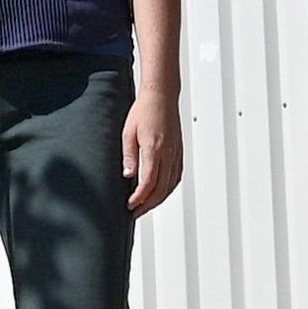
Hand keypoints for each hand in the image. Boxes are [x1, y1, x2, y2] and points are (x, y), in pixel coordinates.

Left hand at [121, 89, 183, 218]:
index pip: (148, 182)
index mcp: (154, 149)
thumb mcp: (128, 132)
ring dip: (158, 199)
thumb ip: (129, 156)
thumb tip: (128, 176)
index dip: (139, 198)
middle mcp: (168, 153)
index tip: (130, 205)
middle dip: (148, 204)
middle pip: (161, 189)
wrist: (162, 96)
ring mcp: (176, 153)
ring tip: (145, 206)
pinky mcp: (179, 152)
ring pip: (171, 185)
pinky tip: (160, 192)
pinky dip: (168, 189)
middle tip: (135, 212)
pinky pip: (176, 176)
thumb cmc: (144, 111)